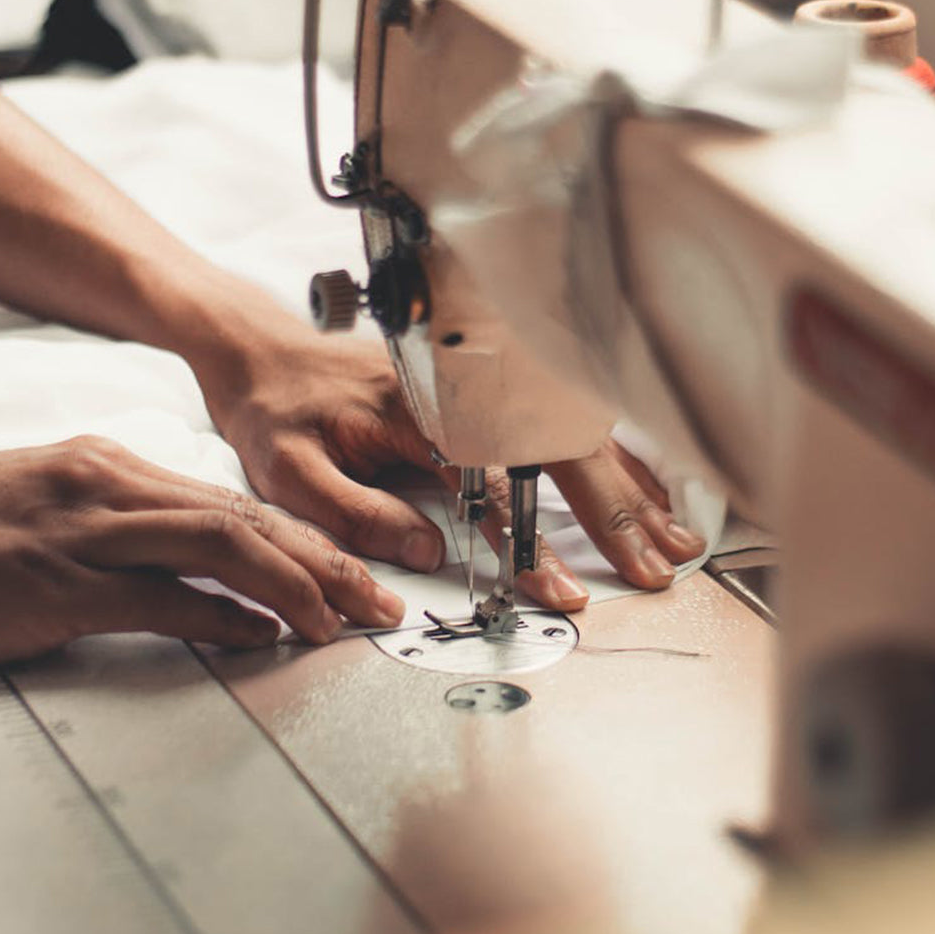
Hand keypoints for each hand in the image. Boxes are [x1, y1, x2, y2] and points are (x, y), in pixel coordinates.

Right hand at [0, 437, 404, 669]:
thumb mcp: (52, 510)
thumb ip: (129, 531)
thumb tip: (208, 577)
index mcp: (110, 466)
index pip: (233, 501)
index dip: (305, 538)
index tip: (352, 570)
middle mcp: (106, 487)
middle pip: (244, 517)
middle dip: (324, 559)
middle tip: (378, 600)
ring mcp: (81, 534)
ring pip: (218, 545)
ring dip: (292, 584)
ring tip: (338, 620)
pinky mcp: (54, 587)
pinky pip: (157, 599)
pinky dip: (218, 618)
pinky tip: (258, 638)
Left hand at [196, 322, 705, 612]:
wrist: (260, 347)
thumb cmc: (274, 408)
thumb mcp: (291, 473)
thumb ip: (358, 514)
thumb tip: (427, 555)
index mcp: (417, 413)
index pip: (496, 486)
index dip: (534, 544)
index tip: (564, 587)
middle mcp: (461, 391)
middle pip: (560, 450)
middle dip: (616, 510)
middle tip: (654, 565)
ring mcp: (479, 382)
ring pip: (573, 430)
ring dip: (629, 481)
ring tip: (674, 529)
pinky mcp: (484, 384)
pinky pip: (561, 417)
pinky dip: (609, 451)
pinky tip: (643, 479)